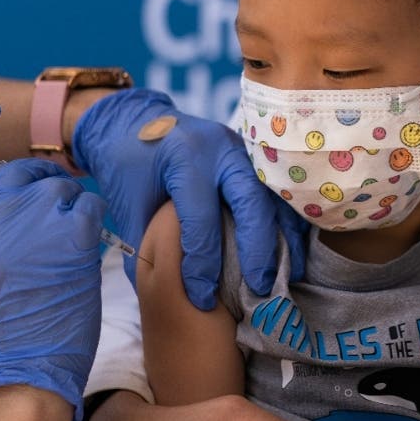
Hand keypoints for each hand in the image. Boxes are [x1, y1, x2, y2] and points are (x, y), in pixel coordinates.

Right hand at [0, 82, 105, 420]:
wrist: (23, 366)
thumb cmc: (2, 331)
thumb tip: (5, 202)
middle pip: (27, 173)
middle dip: (46, 191)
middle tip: (53, 229)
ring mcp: (34, 215)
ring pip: (65, 188)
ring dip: (72, 213)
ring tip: (62, 257)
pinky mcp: (72, 230)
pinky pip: (91, 206)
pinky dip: (93, 227)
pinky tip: (83, 256)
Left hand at [71, 88, 307, 307]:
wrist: (133, 121)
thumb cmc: (129, 166)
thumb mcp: (129, 206)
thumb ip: (148, 249)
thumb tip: (163, 299)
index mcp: (184, 157)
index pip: (200, 217)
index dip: (203, 262)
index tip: (202, 298)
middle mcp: (220, 149)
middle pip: (250, 201)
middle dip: (257, 250)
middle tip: (259, 288)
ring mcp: (243, 149)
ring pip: (273, 196)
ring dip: (283, 238)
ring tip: (286, 275)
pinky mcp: (254, 156)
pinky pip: (277, 192)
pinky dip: (286, 224)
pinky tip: (290, 253)